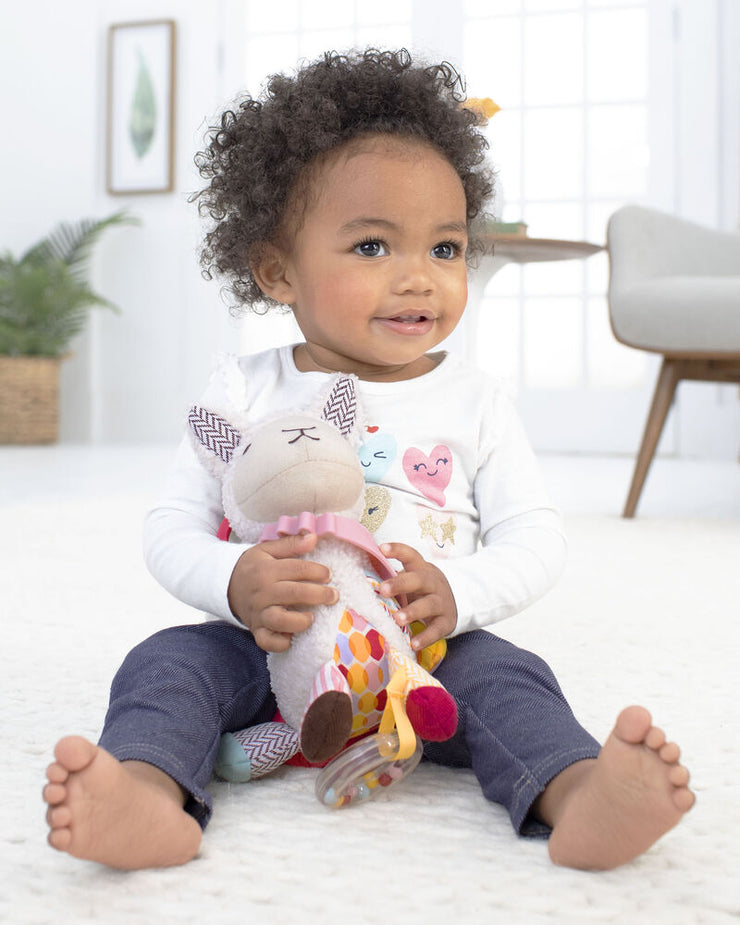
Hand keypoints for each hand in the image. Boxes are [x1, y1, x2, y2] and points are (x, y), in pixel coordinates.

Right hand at [227, 533, 337, 652]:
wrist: (226, 585)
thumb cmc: (253, 567)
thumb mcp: (267, 549)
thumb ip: (291, 544)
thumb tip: (313, 537)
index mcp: (266, 570)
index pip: (297, 569)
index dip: (317, 572)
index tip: (328, 575)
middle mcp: (262, 592)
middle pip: (294, 594)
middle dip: (318, 595)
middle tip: (333, 596)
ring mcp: (259, 613)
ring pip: (280, 621)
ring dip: (300, 621)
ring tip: (312, 617)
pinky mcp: (256, 629)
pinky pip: (267, 642)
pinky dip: (281, 643)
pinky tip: (293, 637)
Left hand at [379, 542, 456, 649]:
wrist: (456, 602)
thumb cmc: (422, 590)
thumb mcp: (412, 580)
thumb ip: (393, 580)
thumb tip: (360, 582)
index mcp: (421, 569)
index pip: (410, 555)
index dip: (397, 550)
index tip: (381, 548)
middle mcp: (433, 583)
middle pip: (418, 580)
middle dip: (400, 584)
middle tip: (383, 589)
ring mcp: (442, 602)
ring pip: (429, 604)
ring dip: (412, 611)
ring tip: (397, 619)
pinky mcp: (446, 621)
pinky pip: (436, 629)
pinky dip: (425, 637)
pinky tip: (412, 643)